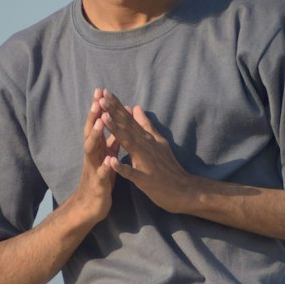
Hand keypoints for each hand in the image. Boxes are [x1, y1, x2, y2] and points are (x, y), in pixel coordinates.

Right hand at [72, 89, 116, 224]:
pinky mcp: (99, 184)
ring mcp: (93, 169)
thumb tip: (114, 126)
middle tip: (97, 100)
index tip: (101, 90)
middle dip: (94, 116)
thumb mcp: (106, 158)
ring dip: (95, 136)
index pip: (96, 125)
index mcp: (97, 149)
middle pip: (91, 132)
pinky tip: (109, 160)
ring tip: (99, 123)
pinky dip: (105, 167)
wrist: (90, 207)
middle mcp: (92, 156)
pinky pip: (102, 175)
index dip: (99, 109)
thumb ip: (109, 143)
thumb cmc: (100, 181)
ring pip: (92, 150)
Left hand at [99, 92, 193, 213]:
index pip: (130, 119)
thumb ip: (146, 125)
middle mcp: (146, 146)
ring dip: (116, 131)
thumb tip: (136, 107)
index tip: (105, 93)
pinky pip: (132, 173)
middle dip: (113, 112)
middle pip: (127, 127)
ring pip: (129, 144)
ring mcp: (146, 162)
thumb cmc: (168, 168)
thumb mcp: (159, 142)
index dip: (117, 106)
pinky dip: (123, 167)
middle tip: (100, 98)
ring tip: (103, 118)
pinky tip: (112, 161)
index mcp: (147, 138)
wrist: (184, 190)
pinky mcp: (145, 179)